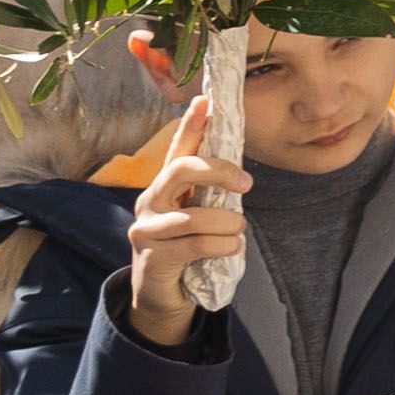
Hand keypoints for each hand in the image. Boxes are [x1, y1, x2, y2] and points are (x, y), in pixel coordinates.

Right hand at [120, 94, 240, 345]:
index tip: (207, 100)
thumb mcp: (201, 213)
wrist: (163, 294)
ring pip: (195, 216)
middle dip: (219, 170)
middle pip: (180, 169)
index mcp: (166, 186)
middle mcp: (150, 201)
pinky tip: (230, 248)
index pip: (178, 148)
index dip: (192, 124)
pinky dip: (223, 246)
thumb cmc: (189, 246)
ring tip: (237, 232)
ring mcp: (146, 229)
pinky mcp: (152, 257)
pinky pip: (196, 245)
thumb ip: (212, 192)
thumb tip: (242, 172)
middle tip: (247, 183)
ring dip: (227, 224)